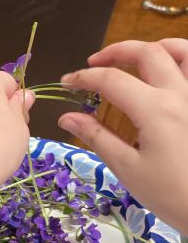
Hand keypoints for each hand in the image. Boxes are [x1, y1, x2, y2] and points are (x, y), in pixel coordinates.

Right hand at [58, 39, 187, 233]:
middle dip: (116, 51)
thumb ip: (97, 137)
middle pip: (147, 53)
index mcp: (155, 110)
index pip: (111, 79)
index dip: (84, 78)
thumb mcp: (129, 169)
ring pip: (182, 51)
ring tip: (137, 58)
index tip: (67, 84)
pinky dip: (182, 61)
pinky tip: (169, 74)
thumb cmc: (173, 195)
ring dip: (155, 47)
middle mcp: (180, 93)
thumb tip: (67, 116)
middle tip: (95, 63)